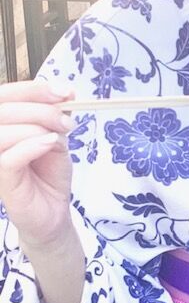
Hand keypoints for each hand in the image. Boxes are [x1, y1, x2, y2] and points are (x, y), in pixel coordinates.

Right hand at [0, 81, 75, 249]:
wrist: (53, 212)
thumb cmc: (50, 176)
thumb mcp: (56, 141)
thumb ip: (55, 119)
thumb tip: (67, 94)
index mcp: (3, 125)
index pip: (6, 95)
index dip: (35, 89)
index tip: (66, 92)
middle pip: (3, 108)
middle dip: (41, 108)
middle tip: (67, 121)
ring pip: (3, 130)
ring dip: (38, 126)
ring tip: (61, 135)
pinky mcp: (2, 180)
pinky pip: (8, 157)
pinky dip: (31, 145)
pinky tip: (50, 144)